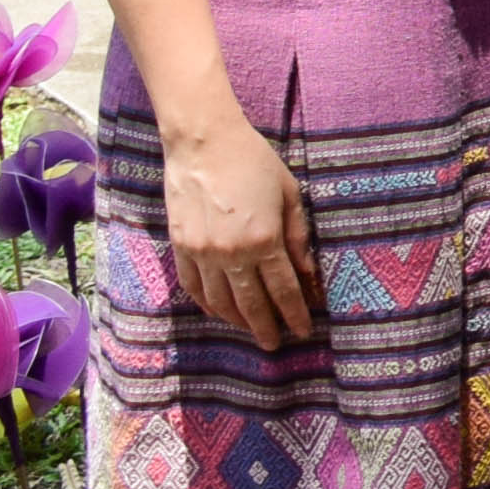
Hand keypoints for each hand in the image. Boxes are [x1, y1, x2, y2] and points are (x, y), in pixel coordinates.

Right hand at [160, 115, 322, 350]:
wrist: (203, 143)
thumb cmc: (254, 161)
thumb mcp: (289, 194)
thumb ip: (298, 236)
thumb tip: (309, 273)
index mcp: (264, 240)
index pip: (283, 290)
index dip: (295, 314)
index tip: (304, 331)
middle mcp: (231, 254)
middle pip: (252, 304)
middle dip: (266, 328)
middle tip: (276, 345)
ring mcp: (202, 253)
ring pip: (221, 301)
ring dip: (238, 321)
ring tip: (251, 332)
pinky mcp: (180, 247)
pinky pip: (194, 287)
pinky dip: (208, 304)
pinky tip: (219, 313)